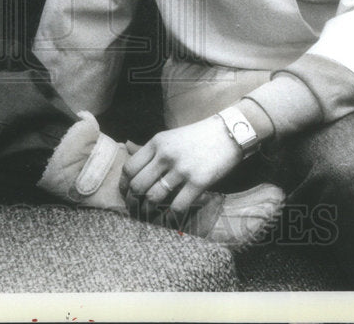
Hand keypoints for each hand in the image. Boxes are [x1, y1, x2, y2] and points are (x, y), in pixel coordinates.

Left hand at [120, 116, 243, 216]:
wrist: (230, 132)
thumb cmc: (198, 137)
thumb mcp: (170, 136)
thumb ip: (152, 149)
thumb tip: (128, 153)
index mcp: (156, 142)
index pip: (129, 168)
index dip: (124, 185)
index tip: (126, 195)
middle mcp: (165, 155)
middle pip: (137, 185)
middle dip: (133, 203)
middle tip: (135, 211)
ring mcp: (182, 168)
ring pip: (153, 198)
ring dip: (148, 213)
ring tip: (149, 218)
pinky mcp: (198, 181)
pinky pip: (177, 206)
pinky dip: (170, 218)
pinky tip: (170, 221)